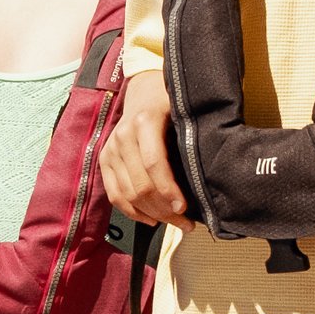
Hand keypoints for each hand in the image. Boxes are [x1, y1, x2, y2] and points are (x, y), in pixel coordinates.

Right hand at [99, 69, 185, 226]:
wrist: (144, 89)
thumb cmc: (170, 103)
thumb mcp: (184, 112)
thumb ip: (190, 138)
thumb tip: (208, 175)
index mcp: (144, 122)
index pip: (153, 163)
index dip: (168, 190)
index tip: (184, 208)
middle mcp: (123, 136)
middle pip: (140, 185)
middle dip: (164, 209)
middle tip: (186, 223)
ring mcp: (111, 148)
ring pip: (127, 194)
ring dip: (151, 214)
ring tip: (174, 223)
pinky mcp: (105, 159)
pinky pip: (114, 194)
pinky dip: (132, 211)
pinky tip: (151, 219)